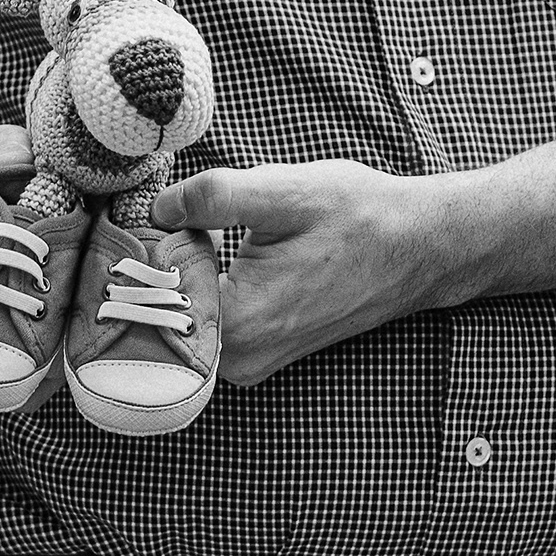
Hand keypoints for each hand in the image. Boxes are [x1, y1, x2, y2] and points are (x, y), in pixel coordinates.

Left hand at [148, 158, 458, 384]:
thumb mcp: (282, 191)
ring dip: (174, 279)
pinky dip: (197, 292)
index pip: (148, 299)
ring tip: (183, 232)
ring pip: (180, 324)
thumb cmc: (358, 217)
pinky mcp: (261, 355)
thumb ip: (210, 197)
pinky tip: (206, 253)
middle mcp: (239, 361)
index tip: (140, 218)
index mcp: (238, 324)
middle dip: (150, 268)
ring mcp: (251, 365)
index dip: (137, 253)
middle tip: (154, 220)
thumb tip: (156, 209)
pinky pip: (206, 328)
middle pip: (158, 317)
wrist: (418, 247)